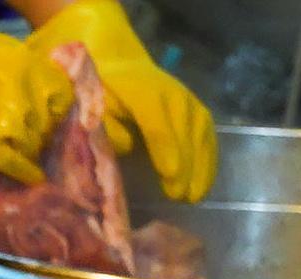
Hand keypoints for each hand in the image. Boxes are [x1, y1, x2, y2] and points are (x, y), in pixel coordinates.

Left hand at [26, 0, 216, 200]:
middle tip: (181, 198)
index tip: (170, 180)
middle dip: (186, 167)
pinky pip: (206, 132)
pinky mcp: (193, 107)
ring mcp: (185, 100)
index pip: (159, 126)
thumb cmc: (98, 88)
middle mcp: (170, 95)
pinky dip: (208, 156)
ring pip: (200, 134)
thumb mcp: (92, 103)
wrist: (116, 58)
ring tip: (195, 195)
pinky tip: (204, 180)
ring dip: (202, 165)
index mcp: (143, 93)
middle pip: (184, 133)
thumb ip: (104, 125)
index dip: (167, 153)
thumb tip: (119, 149)